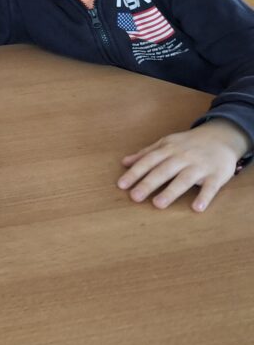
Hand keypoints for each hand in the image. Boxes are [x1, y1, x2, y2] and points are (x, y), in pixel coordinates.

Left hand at [118, 119, 250, 211]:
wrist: (222, 137)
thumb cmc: (188, 144)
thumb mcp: (166, 143)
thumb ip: (146, 153)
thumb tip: (124, 162)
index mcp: (168, 149)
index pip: (148, 161)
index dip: (135, 173)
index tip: (121, 185)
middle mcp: (183, 157)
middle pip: (163, 171)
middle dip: (148, 183)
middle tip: (134, 197)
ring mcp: (200, 166)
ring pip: (184, 179)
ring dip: (171, 192)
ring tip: (157, 204)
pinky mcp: (217, 175)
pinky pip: (211, 187)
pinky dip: (204, 197)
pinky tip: (197, 208)